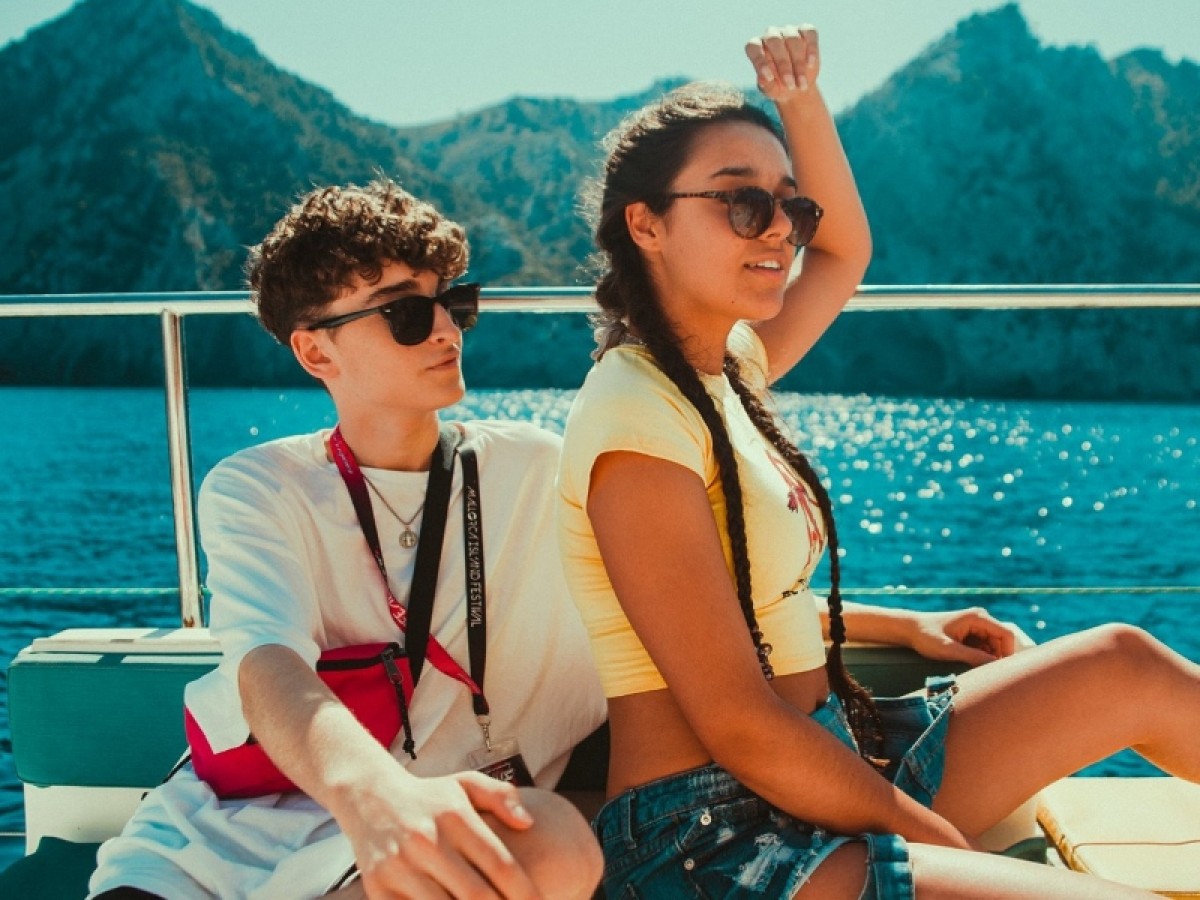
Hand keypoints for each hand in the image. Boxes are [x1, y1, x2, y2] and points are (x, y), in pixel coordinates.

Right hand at [342, 769, 537, 899]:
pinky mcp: (379, 889)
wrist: (368, 797)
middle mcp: (427, 842)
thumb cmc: (429, 796)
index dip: (525, 893)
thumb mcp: (465, 783)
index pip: (500, 865)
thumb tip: (528, 823)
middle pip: (477, 896)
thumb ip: (501, 797)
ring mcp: (400, 868)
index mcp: (454, 816)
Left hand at [744, 25, 820, 100]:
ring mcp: (788, 31)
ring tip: (801, 83)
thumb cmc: (779, 87)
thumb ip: (766, 86)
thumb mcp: (771, 90)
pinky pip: (809, 33)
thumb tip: (762, 79)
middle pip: (774, 41)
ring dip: (798, 63)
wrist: (798, 86)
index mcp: (756, 48)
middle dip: (783, 64)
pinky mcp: (805, 31)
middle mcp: (770, 36)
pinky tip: (810, 64)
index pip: (753, 47)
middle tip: (790, 85)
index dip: (760, 61)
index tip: (769, 78)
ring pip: (793, 39)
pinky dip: (811, 48)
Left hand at [907, 607, 1017, 666]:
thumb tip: (996, 667)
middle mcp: (980, 619)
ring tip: (972, 670)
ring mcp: (976, 626)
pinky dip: (981, 658)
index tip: (1000, 671)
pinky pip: (985, 648)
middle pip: (1003, 643)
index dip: (1008, 654)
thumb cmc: (926, 636)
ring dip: (988, 660)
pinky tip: (967, 664)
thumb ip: (973, 657)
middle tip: (984, 675)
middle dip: (997, 659)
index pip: (1007, 635)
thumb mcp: (949, 650)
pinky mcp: (971, 634)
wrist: (909, 629)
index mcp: (977, 617)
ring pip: (994, 647)